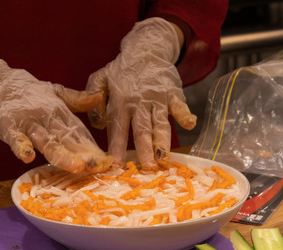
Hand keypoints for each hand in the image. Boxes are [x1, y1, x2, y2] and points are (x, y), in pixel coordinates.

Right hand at [0, 60, 112, 172]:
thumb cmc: (28, 92)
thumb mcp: (55, 92)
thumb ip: (77, 99)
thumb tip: (99, 97)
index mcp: (60, 113)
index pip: (80, 133)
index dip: (94, 149)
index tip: (109, 162)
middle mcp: (47, 119)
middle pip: (67, 140)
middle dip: (83, 155)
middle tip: (98, 167)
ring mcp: (27, 122)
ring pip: (47, 142)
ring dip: (61, 155)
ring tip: (76, 166)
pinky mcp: (8, 125)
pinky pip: (15, 138)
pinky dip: (20, 146)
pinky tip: (28, 157)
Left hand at [86, 18, 195, 168]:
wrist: (146, 49)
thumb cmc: (122, 70)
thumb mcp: (101, 79)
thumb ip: (93, 97)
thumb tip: (97, 124)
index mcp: (119, 102)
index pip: (117, 128)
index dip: (117, 146)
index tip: (116, 164)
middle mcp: (138, 102)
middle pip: (141, 129)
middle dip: (143, 149)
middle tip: (146, 167)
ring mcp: (156, 98)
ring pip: (160, 122)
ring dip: (162, 140)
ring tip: (163, 156)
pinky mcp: (172, 92)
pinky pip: (179, 105)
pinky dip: (185, 114)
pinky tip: (189, 124)